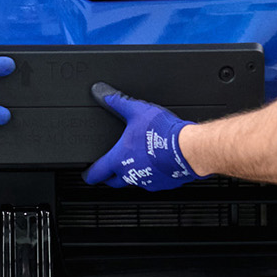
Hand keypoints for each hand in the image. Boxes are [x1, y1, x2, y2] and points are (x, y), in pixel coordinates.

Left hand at [83, 82, 201, 190]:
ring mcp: (148, 181)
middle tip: (108, 172)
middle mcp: (131, 174)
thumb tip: (102, 92)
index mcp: (119, 159)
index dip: (89, 174)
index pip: (97, 173)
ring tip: (137, 161)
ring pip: (134, 181)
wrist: (188, 149)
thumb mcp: (136, 111)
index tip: (87, 174)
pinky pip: (153, 181)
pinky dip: (152, 174)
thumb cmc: (162, 133)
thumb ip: (118, 102)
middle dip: (109, 177)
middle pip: (114, 182)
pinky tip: (157, 163)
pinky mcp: (164, 184)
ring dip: (132, 173)